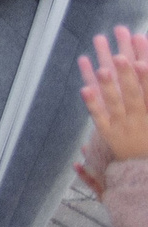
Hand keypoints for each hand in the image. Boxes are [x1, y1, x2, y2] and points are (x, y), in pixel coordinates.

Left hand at [81, 26, 147, 163]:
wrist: (143, 170)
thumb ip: (147, 98)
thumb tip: (143, 66)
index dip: (147, 78)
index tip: (142, 63)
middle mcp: (139, 119)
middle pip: (133, 94)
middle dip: (127, 76)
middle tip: (119, 57)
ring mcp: (122, 126)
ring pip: (114, 104)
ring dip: (108, 86)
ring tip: (101, 69)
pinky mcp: (109, 133)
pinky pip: (99, 117)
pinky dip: (92, 104)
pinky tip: (84, 89)